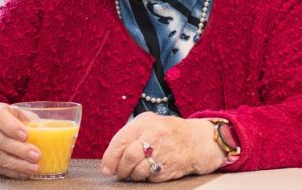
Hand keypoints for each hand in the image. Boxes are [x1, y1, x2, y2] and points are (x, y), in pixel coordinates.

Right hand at [0, 103, 40, 178]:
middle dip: (19, 149)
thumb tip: (50, 130)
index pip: (0, 118)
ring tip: (34, 167)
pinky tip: (26, 173)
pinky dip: (14, 172)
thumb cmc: (9, 120)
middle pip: (0, 140)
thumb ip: (30, 120)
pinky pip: (0, 168)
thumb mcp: (19, 114)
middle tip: (36, 155)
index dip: (12, 127)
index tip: (25, 135)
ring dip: (18, 164)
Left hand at [99, 113, 223, 181]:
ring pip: (137, 171)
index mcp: (144, 123)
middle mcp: (154, 136)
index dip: (110, 158)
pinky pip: (149, 178)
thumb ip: (129, 135)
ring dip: (132, 175)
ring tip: (134, 172)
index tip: (106, 168)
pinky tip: (148, 171)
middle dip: (120, 169)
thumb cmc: (166, 132)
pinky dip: (145, 178)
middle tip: (120, 172)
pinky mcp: (169, 168)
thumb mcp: (147, 123)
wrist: (195, 141)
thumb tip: (110, 157)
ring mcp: (163, 153)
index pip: (120, 141)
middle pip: (128, 158)